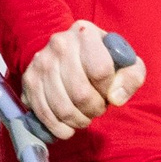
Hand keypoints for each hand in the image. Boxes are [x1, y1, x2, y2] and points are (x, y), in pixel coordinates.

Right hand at [20, 20, 143, 139]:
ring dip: (78, 120)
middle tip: (98, 108)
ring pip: (62, 107)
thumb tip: (115, 98)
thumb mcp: (125, 62)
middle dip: (94, 109)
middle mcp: (60, 44)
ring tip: (85, 115)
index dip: (108, 90)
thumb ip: (131, 77)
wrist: (68, 52)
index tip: (109, 93)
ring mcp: (41, 62)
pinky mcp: (29, 80)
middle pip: (80, 93)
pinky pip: (44, 114)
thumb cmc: (102, 59)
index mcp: (86, 33)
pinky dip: (59, 128)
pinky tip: (68, 126)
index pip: (101, 71)